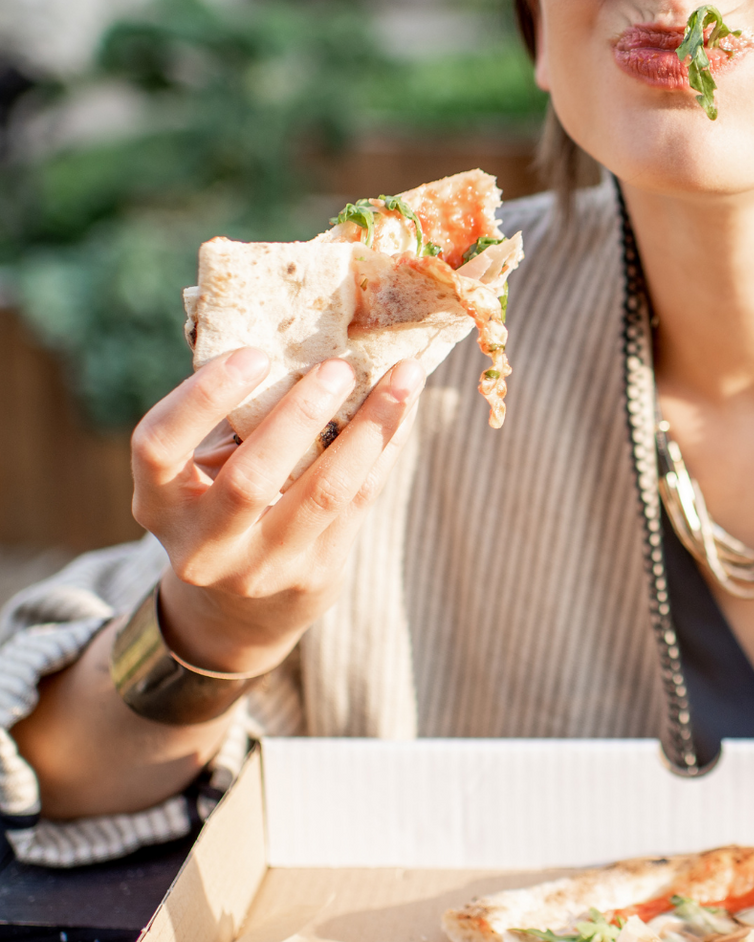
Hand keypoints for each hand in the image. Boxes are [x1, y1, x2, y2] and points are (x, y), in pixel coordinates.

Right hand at [131, 347, 421, 675]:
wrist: (239, 612)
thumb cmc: (221, 506)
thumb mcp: (202, 473)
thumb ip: (234, 420)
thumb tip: (298, 328)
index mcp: (159, 503)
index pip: (158, 446)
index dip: (202, 397)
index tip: (254, 354)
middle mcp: (203, 546)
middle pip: (250, 480)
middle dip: (300, 416)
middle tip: (338, 366)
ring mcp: (262, 567)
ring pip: (325, 493)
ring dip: (369, 429)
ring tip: (402, 377)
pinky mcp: (316, 572)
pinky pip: (360, 501)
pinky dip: (386, 448)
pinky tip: (406, 408)